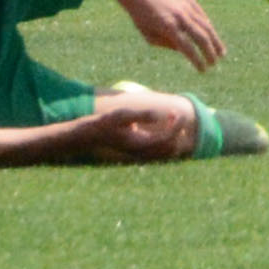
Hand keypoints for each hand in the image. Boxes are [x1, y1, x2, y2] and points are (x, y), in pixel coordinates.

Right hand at [80, 96, 200, 163]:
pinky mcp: (139, 154)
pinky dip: (167, 142)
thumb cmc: (104, 123)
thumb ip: (142, 116)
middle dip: (177, 132)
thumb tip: (160, 116)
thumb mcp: (121, 115)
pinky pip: (159, 153)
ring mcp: (140, 156)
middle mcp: (142, 154)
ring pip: (166, 154)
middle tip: (174, 115)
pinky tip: (163, 126)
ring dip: (174, 138)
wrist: (90, 137)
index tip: (176, 112)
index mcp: (139, 145)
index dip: (176, 125)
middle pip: (171, 149)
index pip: (167, 139)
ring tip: (171, 120)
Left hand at [108, 0, 224, 69]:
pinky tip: (212, 36)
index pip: (187, 48)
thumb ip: (167, 45)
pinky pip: (202, 15)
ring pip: (206, 25)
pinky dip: (208, 27)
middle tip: (214, 63)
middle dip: (210, 52)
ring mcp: (186, 6)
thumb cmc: (141, 17)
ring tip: (221, 52)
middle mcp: (180, 16)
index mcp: (168, 27)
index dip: (197, 60)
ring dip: (215, 41)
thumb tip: (184, 50)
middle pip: (201, 37)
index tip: (203, 70)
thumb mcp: (149, 36)